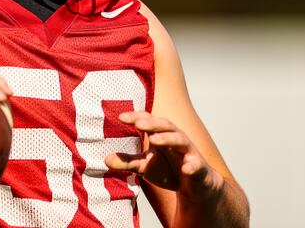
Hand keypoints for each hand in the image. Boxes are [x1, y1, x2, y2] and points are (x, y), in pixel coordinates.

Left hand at [105, 111, 224, 201]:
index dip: (136, 117)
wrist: (194, 187)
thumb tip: (105, 159)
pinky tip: (186, 168)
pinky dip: (192, 165)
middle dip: (152, 123)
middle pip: (165, 125)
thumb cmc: (168, 170)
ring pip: (181, 140)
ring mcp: (189, 152)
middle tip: (138, 124)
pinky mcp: (199, 167)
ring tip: (154, 140)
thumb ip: (127, 161)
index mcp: (161, 135)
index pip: (148, 121)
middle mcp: (176, 139)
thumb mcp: (145, 166)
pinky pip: (196, 164)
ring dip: (168, 139)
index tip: (120, 117)